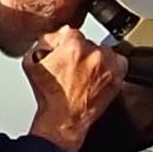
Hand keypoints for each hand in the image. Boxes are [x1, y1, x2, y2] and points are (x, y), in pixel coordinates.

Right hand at [25, 26, 127, 151]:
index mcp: (72, 45)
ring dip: (97, 59)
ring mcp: (107, 66)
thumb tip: (56, 35)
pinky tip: (100, 76)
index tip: (65, 55)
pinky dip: (112, 67)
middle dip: (81, 52)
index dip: (66, 44)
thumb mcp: (32, 62)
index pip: (71, 33)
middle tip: (74, 68)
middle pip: (89, 42)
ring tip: (86, 73)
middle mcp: (93, 53)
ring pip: (104, 51)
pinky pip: (120, 63)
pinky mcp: (117, 78)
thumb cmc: (49, 95)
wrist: (63, 118)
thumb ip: (44, 42)